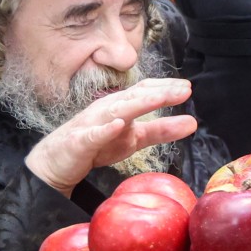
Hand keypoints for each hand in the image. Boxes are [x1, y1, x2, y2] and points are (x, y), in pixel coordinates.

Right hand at [26, 78, 198, 196]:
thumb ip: (162, 130)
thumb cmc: (97, 145)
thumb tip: (194, 122)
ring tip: (159, 98)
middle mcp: (107, 109)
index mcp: (121, 106)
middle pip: (135, 96)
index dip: (166, 87)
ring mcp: (92, 124)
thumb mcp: (135, 138)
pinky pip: (93, 134)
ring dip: (138, 104)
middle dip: (160, 92)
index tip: (188, 88)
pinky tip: (118, 124)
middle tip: (185, 90)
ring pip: (116, 111)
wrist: (56, 163)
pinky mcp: (79, 142)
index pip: (145, 90)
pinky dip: (105, 129)